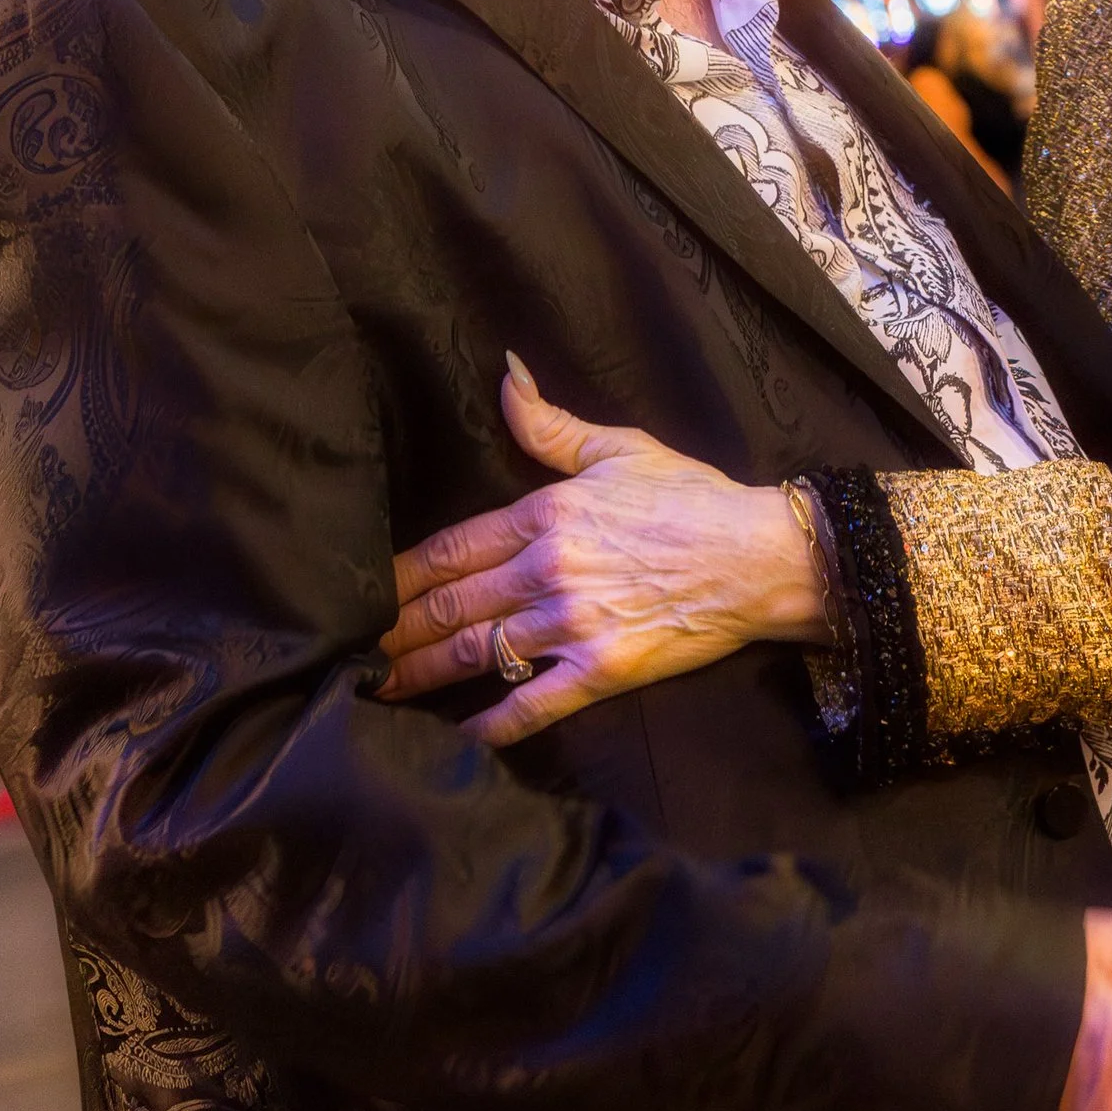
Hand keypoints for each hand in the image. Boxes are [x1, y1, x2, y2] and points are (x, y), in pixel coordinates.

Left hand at [377, 358, 829, 743]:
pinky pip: (529, 704)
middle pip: (450, 604)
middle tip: (352, 649)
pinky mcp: (599, 670)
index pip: (451, 547)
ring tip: (380, 689)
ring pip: (475, 653)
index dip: (401, 574)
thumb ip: (550, 424)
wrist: (759, 556)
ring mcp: (571, 624)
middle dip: (395, 629)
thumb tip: (505, 376)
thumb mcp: (620, 448)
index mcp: (547, 513)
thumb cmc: (692, 497)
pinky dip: (489, 724)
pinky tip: (457, 734)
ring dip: (421, 674)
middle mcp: (548, 569)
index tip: (362, 592)